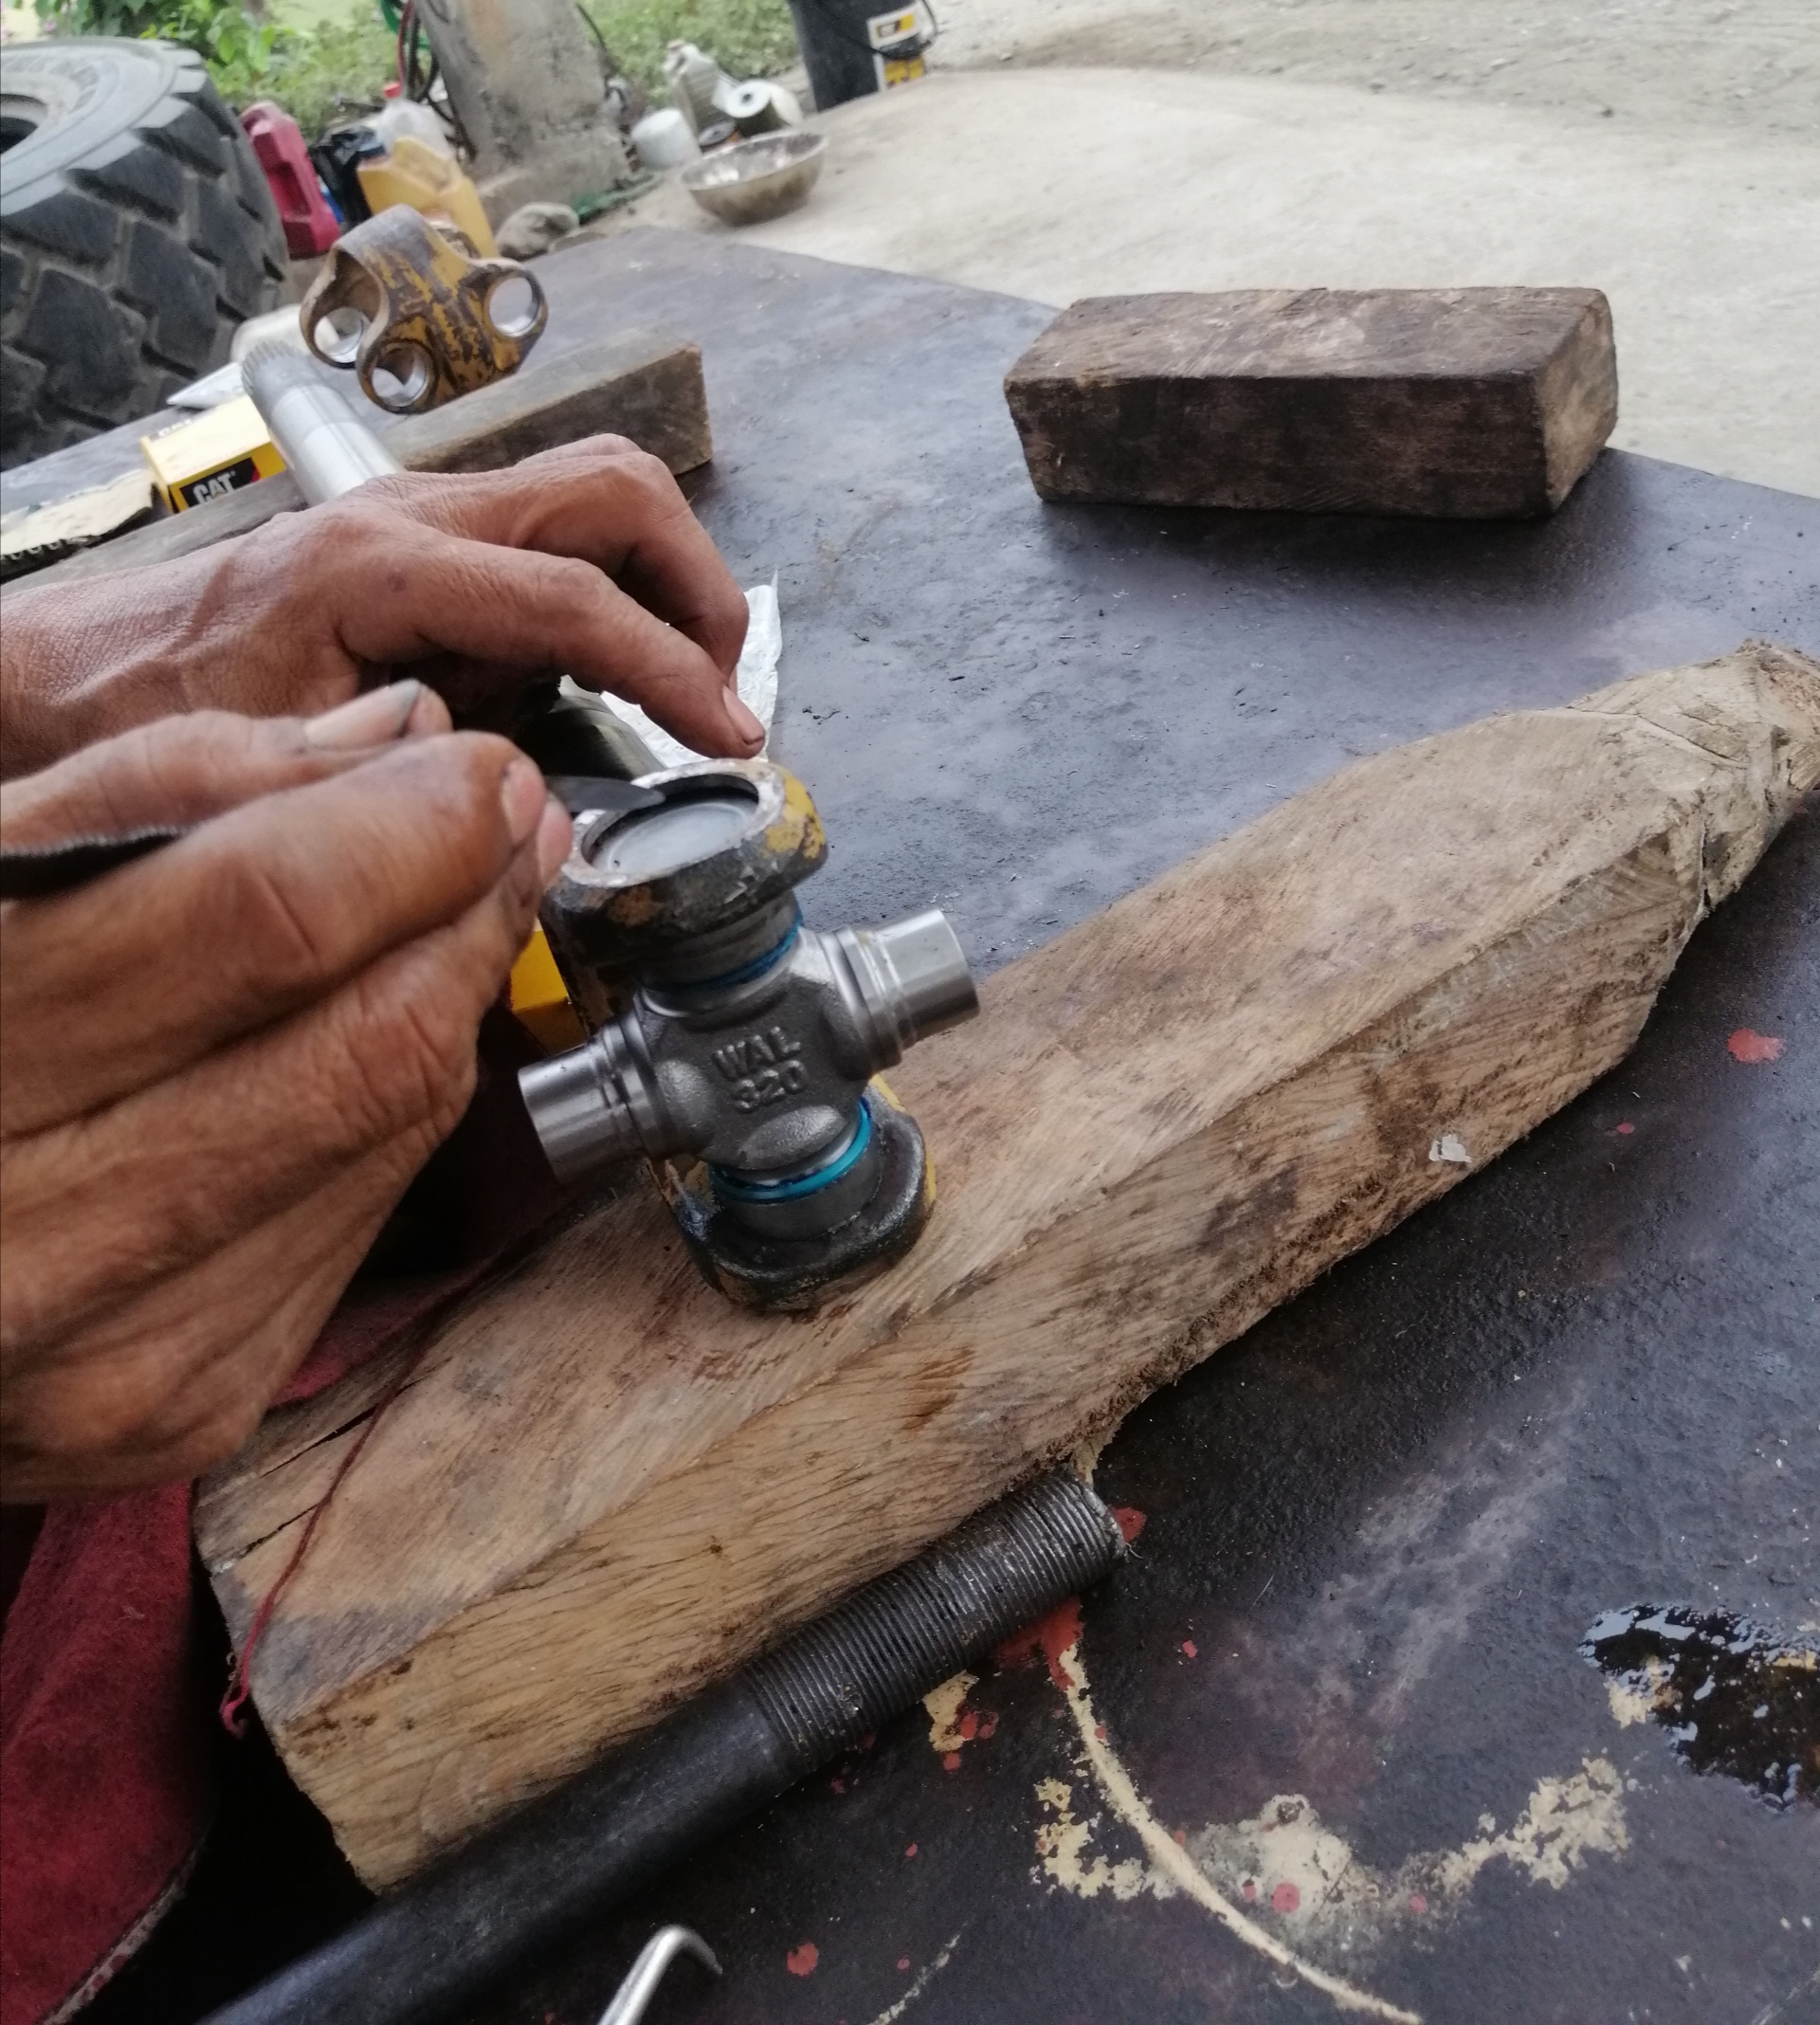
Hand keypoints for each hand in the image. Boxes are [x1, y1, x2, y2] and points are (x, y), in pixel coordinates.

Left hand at [0, 435, 758, 779]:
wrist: (87, 664)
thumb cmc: (157, 706)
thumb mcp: (267, 757)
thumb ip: (392, 765)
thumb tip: (512, 784)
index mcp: (380, 566)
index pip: (572, 596)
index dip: (670, 667)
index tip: (730, 736)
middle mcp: (418, 515)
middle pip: (616, 491)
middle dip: (699, 587)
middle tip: (721, 697)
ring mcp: (434, 519)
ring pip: (604, 496)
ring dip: (673, 580)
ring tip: (689, 687)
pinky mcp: (443, 546)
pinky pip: (568, 537)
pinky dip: (627, 592)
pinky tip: (620, 677)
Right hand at [0, 684, 571, 1497]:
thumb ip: (164, 793)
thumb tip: (399, 741)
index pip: (269, 920)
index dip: (416, 829)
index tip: (480, 766)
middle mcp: (30, 1242)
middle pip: (374, 1042)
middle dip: (474, 907)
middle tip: (506, 821)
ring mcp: (120, 1355)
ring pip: (402, 1128)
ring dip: (457, 997)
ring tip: (460, 902)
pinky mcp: (188, 1404)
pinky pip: (367, 1216)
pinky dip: (396, 1109)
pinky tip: (371, 1036)